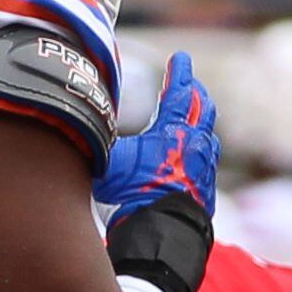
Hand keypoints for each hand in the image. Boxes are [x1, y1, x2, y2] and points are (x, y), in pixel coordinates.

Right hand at [96, 50, 218, 222]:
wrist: (159, 233)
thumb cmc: (130, 195)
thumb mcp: (108, 159)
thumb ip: (102, 137)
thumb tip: (82, 118)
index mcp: (171, 132)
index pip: (179, 93)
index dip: (180, 73)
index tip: (181, 57)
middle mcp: (193, 145)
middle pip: (202, 109)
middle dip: (196, 92)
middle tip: (191, 82)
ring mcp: (204, 168)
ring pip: (209, 133)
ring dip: (203, 119)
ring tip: (199, 112)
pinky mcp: (206, 189)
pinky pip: (209, 158)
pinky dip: (204, 146)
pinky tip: (201, 150)